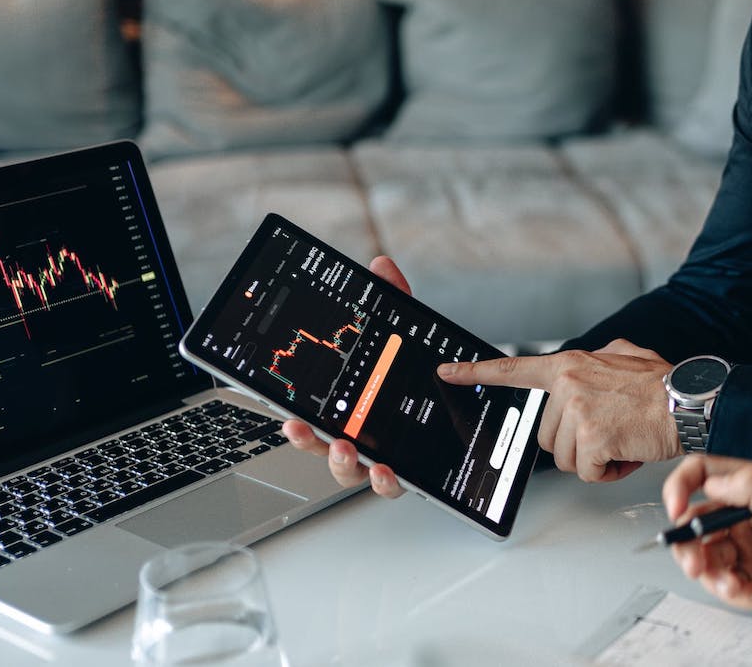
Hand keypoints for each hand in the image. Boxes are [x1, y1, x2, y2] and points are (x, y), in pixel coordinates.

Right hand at [282, 255, 408, 498]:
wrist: (464, 394)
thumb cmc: (418, 368)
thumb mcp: (407, 332)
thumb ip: (393, 300)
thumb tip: (381, 265)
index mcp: (349, 406)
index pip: (315, 417)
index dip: (297, 422)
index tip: (287, 417)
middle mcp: (360, 435)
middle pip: (323, 448)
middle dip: (310, 442)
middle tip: (304, 430)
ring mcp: (382, 456)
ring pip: (351, 472)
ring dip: (343, 465)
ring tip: (348, 450)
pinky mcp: (411, 470)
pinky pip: (393, 485)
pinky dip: (387, 483)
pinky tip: (386, 472)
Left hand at [436, 339, 680, 481]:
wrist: (691, 402)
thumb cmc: (664, 386)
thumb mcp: (626, 355)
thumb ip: (598, 361)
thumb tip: (589, 367)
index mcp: (570, 365)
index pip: (513, 369)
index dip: (475, 373)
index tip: (446, 373)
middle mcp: (567, 385)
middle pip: (546, 436)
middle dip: (575, 444)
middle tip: (608, 433)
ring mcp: (577, 411)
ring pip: (564, 458)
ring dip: (593, 459)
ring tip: (621, 440)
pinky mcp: (591, 438)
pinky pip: (586, 472)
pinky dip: (608, 472)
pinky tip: (626, 452)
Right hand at [662, 455, 751, 641]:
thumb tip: (714, 481)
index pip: (704, 473)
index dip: (681, 487)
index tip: (675, 510)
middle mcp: (746, 515)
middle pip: (694, 523)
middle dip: (691, 547)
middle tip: (697, 566)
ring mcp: (745, 547)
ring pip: (704, 559)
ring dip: (716, 577)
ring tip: (740, 587)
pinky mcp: (747, 576)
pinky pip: (722, 584)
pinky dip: (737, 593)